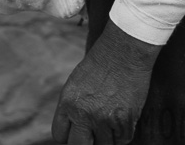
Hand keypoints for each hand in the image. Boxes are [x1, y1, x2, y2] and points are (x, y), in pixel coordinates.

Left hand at [52, 20, 160, 144]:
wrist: (125, 49)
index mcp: (68, 102)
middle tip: (93, 134)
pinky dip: (122, 133)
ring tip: (110, 119)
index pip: (60, 136)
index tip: (78, 131)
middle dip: (85, 142)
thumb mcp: (76, 82)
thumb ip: (72, 106)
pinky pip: (122, 140)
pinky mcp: (124, 120)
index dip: (70, 135)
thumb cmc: (101, 62)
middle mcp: (83, 114)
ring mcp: (104, 119)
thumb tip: (74, 128)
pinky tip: (122, 118)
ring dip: (107, 137)